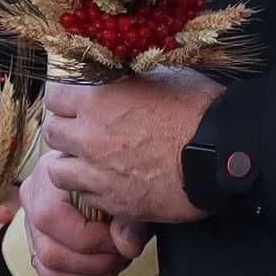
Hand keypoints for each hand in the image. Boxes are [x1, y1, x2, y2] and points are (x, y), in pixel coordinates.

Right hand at [16, 154, 139, 275]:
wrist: (114, 174)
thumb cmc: (120, 176)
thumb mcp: (129, 187)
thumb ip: (131, 217)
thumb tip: (126, 247)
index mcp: (48, 175)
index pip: (50, 217)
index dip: (89, 239)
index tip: (118, 240)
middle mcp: (33, 201)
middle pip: (49, 253)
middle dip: (95, 264)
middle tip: (121, 256)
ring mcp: (33, 229)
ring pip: (50, 274)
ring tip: (115, 263)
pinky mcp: (40, 253)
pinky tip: (102, 273)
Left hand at [37, 68, 217, 228]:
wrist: (222, 155)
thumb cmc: (200, 110)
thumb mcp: (164, 77)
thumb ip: (130, 81)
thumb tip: (122, 74)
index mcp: (98, 98)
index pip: (54, 96)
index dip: (66, 99)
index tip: (77, 103)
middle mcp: (89, 134)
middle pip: (52, 132)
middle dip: (66, 131)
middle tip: (84, 133)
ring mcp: (97, 171)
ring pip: (58, 170)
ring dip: (72, 164)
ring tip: (91, 163)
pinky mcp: (112, 201)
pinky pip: (84, 196)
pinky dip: (92, 190)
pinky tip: (110, 183)